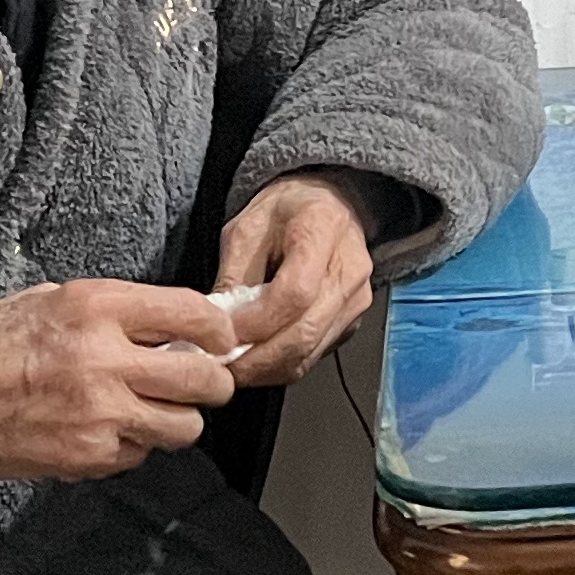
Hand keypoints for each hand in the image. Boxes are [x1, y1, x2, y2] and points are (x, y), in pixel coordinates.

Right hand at [0, 279, 243, 480]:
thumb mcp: (48, 300)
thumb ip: (113, 311)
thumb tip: (169, 324)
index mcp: (95, 307)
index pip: (194, 313)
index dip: (219, 330)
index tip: (220, 339)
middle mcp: (104, 359)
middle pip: (204, 379)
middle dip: (212, 382)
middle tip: (202, 381)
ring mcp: (99, 413)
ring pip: (185, 426)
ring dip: (178, 419)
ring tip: (155, 410)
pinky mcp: (86, 456)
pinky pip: (140, 455)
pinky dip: (134, 446)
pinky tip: (108, 431)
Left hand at [212, 175, 380, 386]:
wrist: (330, 205)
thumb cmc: (287, 212)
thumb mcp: (247, 226)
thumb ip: (234, 275)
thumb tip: (218, 325)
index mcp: (323, 230)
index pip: (295, 293)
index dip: (257, 321)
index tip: (224, 335)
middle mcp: (349, 269)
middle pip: (305, 332)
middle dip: (258, 359)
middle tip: (220, 367)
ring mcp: (356, 299)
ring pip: (310, 352)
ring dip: (267, 369)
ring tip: (234, 367)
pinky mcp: (352, 321)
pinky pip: (315, 354)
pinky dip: (282, 365)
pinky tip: (257, 360)